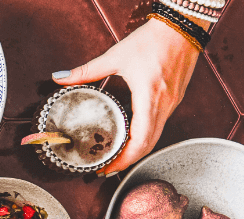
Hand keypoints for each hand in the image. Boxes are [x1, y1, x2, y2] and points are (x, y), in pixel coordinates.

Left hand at [53, 18, 201, 174]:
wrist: (182, 26)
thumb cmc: (154, 39)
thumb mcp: (116, 56)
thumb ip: (87, 70)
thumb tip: (60, 78)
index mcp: (150, 96)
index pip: (139, 140)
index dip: (123, 158)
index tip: (107, 167)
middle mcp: (165, 104)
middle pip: (148, 145)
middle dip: (127, 160)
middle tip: (107, 168)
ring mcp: (173, 103)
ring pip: (156, 137)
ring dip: (137, 150)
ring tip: (116, 157)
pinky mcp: (175, 99)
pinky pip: (160, 125)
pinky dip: (145, 137)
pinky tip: (130, 137)